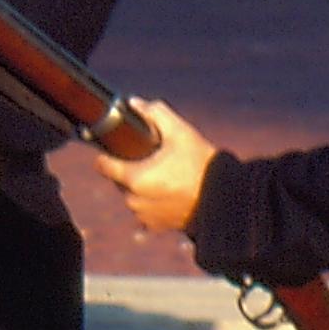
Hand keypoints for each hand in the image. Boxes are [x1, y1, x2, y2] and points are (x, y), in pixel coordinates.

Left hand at [93, 98, 220, 235]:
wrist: (226, 200)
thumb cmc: (202, 165)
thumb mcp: (180, 132)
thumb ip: (155, 113)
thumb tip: (135, 103)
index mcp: (134, 178)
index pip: (103, 165)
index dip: (109, 153)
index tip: (121, 146)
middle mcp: (133, 200)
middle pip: (119, 179)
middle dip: (131, 168)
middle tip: (154, 158)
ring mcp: (144, 216)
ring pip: (132, 195)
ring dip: (141, 186)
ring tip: (165, 175)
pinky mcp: (156, 226)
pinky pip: (145, 212)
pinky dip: (152, 202)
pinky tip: (168, 192)